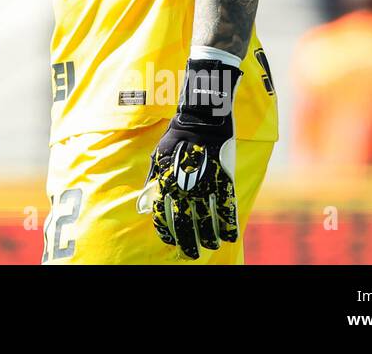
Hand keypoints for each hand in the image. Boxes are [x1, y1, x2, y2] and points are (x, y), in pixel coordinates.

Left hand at [136, 57, 240, 259]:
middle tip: (190, 253)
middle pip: (185, 222)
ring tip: (209, 246)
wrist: (202, 117)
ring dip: (208, 237)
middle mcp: (184, 187)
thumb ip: (152, 181)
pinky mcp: (224, 180)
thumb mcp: (157, 157)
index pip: (163, 215)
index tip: (170, 241)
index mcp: (166, 181)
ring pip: (207, 219)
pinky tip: (228, 237)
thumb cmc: (176, 136)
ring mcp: (205, 184)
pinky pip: (227, 208)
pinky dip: (228, 225)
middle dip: (187, 241)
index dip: (167, 232)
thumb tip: (143, 204)